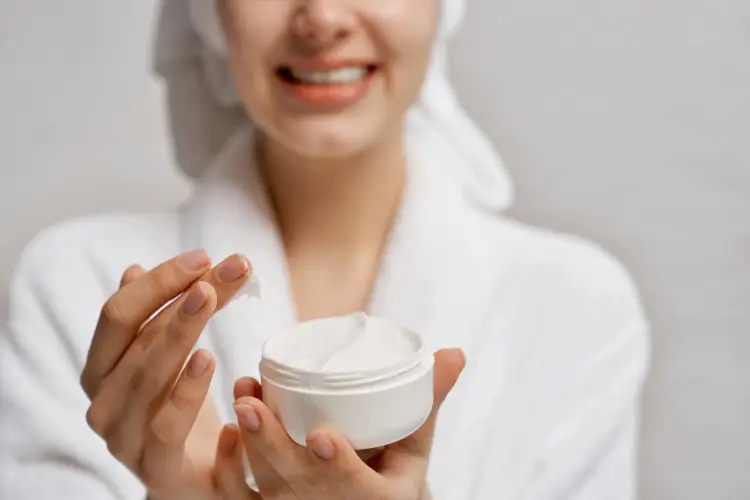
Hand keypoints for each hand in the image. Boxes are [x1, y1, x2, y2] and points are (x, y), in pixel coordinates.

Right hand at [80, 250, 254, 498]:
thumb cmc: (177, 411)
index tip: (204, 256)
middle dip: (187, 296)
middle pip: (139, 337)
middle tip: (231, 268)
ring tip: (213, 295)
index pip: (119, 314)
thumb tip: (133, 270)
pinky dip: (186, 391)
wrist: (192, 480)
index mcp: (101, 369)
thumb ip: (150, 319)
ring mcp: (123, 437)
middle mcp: (103, 400)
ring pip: (149, 374)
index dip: (159, 281)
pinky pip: (166, 426)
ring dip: (184, 329)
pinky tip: (208, 358)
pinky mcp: (155, 468)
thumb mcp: (166, 361)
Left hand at [233, 349, 465, 499]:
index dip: (338, 465)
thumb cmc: (393, 468)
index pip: (355, 488)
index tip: (322, 436)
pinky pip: (243, 496)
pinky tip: (226, 431)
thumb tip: (454, 353)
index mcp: (378, 499)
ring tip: (242, 398)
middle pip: (297, 485)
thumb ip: (429, 399)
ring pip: (266, 485)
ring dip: (248, 442)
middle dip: (269, 445)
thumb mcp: (415, 441)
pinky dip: (230, 468)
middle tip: (250, 404)